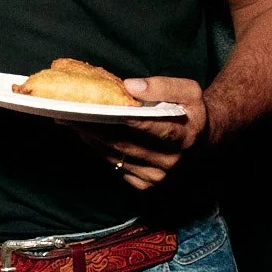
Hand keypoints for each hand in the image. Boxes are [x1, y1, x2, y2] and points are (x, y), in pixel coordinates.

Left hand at [69, 76, 210, 190]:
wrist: (203, 142)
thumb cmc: (192, 112)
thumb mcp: (189, 91)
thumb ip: (163, 86)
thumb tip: (130, 86)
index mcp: (185, 135)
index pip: (153, 127)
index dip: (128, 118)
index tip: (103, 107)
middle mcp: (171, 161)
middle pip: (125, 142)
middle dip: (95, 126)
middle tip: (70, 110)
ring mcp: (156, 176)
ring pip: (115, 155)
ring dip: (90, 137)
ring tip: (68, 119)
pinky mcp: (144, 185)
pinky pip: (114, 165)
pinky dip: (97, 149)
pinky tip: (84, 134)